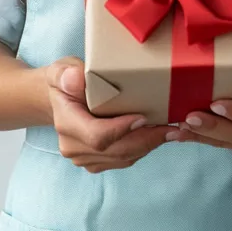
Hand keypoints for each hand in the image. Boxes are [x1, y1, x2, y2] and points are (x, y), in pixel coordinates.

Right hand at [45, 57, 168, 172]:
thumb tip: (76, 78)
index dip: (122, 130)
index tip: (144, 117)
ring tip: (171, 131)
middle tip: (172, 128)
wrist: (59, 99)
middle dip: (146, 140)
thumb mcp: (62, 69)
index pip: (97, 135)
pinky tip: (157, 136)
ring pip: (122, 158)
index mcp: (66, 123)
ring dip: (148, 146)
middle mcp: (73, 146)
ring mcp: (83, 157)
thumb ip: (67, 73)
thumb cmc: (64, 80)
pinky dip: (142, 149)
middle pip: (115, 151)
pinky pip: (122, 160)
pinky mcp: (95, 162)